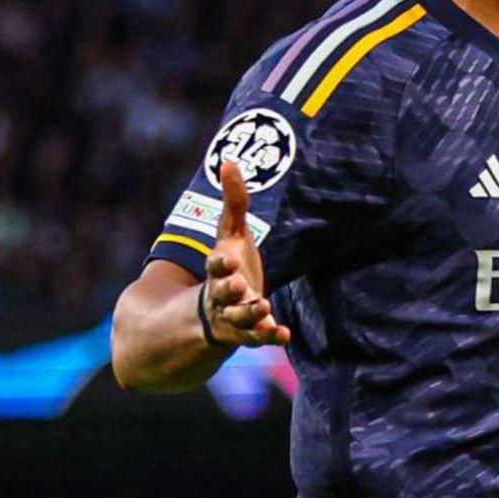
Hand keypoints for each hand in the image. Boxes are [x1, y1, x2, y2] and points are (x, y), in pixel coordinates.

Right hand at [201, 160, 291, 347]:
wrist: (217, 310)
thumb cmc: (229, 264)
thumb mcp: (230, 233)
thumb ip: (233, 202)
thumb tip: (229, 161)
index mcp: (217, 269)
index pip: (214, 265)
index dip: (219, 263)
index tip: (226, 259)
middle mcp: (222, 295)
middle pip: (223, 293)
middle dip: (229, 289)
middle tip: (240, 284)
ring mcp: (234, 316)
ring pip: (239, 318)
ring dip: (250, 314)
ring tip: (263, 307)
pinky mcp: (249, 332)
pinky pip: (258, 337)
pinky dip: (269, 336)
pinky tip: (284, 335)